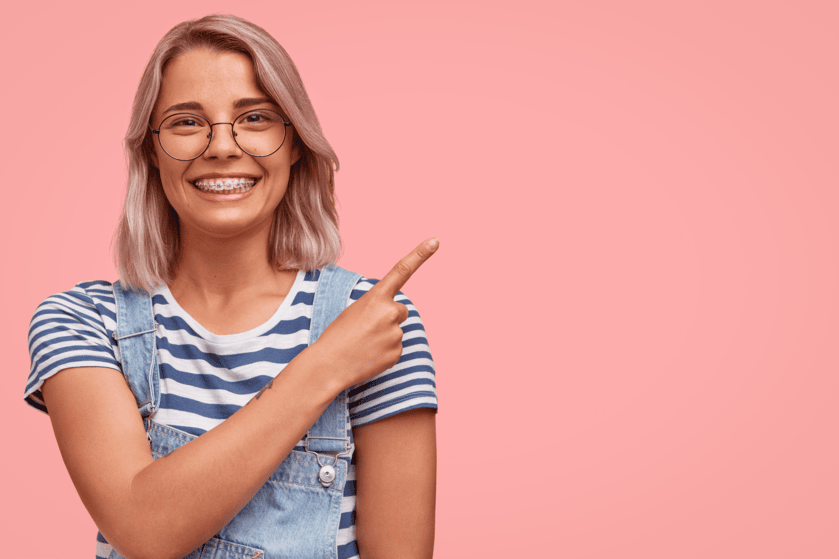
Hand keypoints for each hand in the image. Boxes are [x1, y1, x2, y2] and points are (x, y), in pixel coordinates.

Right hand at [311, 238, 438, 390]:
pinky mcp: (397, 353)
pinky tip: (368, 355)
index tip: (435, 241)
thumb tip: (393, 320)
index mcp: (376, 297)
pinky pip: (395, 348)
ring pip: (397, 330)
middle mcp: (390, 312)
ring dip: (384, 335)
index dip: (420, 255)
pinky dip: (384, 351)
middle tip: (365, 329)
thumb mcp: (355, 310)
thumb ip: (378, 307)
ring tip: (363, 343)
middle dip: (388, 317)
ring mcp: (395, 333)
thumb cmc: (337, 335)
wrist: (329, 364)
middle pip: (400, 310)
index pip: (402, 270)